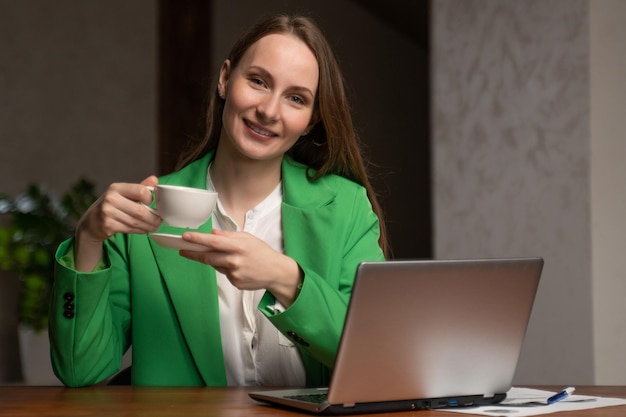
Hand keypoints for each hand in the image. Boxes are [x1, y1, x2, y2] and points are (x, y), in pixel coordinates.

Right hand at [74, 176, 161, 270]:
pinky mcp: (107, 225)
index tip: (153, 204)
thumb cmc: (112, 205)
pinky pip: (130, 229)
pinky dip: (140, 231)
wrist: (91, 221)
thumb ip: (139, 188)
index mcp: (116, 188)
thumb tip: (154, 179)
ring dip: (148, 226)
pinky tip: (144, 229)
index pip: (141, 191)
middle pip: (140, 211)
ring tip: (154, 226)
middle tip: (160, 221)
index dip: (150, 199)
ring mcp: (108, 212)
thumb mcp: (123, 193)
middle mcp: (111, 198)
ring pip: (136, 222)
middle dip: (153, 218)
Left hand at [180, 229, 302, 306]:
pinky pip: (224, 274)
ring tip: (225, 256)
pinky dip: (227, 268)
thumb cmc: (263, 253)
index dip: (197, 240)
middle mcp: (235, 260)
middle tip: (183, 250)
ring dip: (214, 260)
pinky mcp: (235, 283)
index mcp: (238, 246)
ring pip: (216, 265)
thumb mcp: (248, 238)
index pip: (213, 242)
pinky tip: (238, 267)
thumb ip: (229, 236)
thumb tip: (213, 234)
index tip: (185, 237)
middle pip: (208, 257)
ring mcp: (234, 273)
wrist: (276, 272)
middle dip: (194, 253)